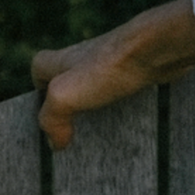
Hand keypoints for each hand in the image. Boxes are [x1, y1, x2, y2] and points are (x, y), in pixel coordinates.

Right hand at [32, 0, 194, 147]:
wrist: (155, 50)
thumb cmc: (108, 68)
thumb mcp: (65, 96)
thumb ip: (52, 118)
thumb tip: (55, 143)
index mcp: (61, 59)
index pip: (40, 68)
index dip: (40, 89)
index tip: (51, 113)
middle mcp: (85, 57)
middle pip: (72, 80)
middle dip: (74, 103)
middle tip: (80, 128)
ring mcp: (114, 62)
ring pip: (101, 85)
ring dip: (102, 105)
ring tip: (107, 127)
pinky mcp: (139, 68)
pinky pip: (128, 87)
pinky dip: (127, 102)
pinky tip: (134, 117)